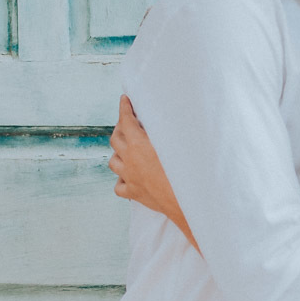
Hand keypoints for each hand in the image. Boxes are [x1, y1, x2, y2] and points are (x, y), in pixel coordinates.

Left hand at [108, 96, 197, 248]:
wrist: (186, 200)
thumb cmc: (185, 171)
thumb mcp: (177, 144)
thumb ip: (169, 130)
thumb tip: (170, 117)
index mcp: (139, 145)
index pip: (126, 121)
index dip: (124, 108)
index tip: (124, 99)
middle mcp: (130, 160)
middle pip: (115, 139)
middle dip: (120, 128)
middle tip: (127, 123)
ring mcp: (129, 177)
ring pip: (113, 162)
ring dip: (118, 153)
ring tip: (125, 149)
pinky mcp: (133, 193)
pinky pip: (119, 186)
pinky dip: (121, 179)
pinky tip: (127, 177)